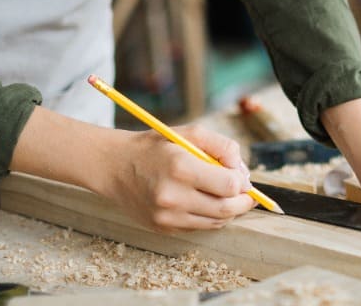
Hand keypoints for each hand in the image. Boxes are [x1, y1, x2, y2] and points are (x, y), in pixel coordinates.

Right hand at [101, 123, 257, 232]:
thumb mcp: (188, 133)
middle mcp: (173, 196)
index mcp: (181, 168)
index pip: (229, 186)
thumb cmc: (155, 147)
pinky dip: (209, 217)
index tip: (242, 177)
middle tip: (246, 193)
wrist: (115, 166)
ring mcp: (166, 216)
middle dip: (243, 202)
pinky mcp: (162, 228)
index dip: (242, 182)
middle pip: (226, 209)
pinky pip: (198, 227)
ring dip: (228, 211)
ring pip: (214, 222)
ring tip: (226, 196)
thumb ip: (221, 146)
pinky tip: (205, 202)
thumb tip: (242, 170)